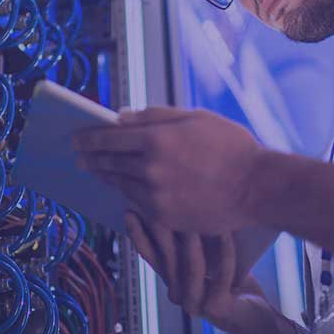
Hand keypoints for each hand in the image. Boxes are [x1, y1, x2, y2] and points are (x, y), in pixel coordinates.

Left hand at [75, 107, 263, 232]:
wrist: (256, 187)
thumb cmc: (231, 146)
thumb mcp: (195, 118)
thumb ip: (154, 116)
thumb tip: (121, 117)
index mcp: (156, 139)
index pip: (108, 138)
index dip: (88, 138)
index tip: (76, 139)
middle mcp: (150, 169)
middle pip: (109, 163)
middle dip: (91, 158)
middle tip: (80, 156)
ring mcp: (156, 196)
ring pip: (121, 185)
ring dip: (107, 176)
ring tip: (99, 171)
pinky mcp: (165, 217)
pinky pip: (138, 203)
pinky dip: (129, 193)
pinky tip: (126, 188)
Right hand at [126, 212, 301, 333]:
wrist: (259, 320)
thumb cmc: (236, 285)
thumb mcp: (212, 260)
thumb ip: (196, 242)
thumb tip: (184, 205)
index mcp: (173, 282)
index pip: (150, 256)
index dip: (139, 234)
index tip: (130, 210)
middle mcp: (178, 295)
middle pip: (166, 259)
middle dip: (165, 228)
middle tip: (165, 202)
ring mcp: (195, 305)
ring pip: (192, 266)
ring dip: (196, 237)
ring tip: (199, 211)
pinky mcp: (216, 309)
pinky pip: (221, 275)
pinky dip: (225, 252)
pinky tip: (228, 233)